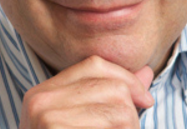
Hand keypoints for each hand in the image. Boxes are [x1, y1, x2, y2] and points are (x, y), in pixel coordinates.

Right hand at [19, 55, 153, 127]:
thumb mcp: (87, 122)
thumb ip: (113, 96)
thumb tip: (147, 72)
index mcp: (43, 92)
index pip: (94, 64)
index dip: (126, 78)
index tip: (145, 100)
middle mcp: (40, 99)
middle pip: (112, 86)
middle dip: (131, 113)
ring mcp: (46, 118)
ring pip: (120, 109)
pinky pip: (112, 126)